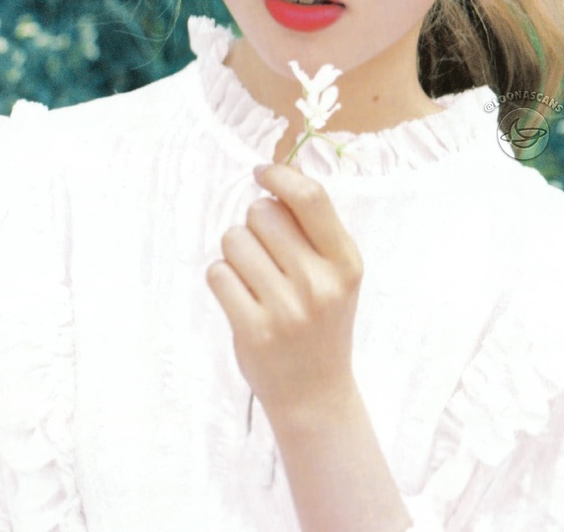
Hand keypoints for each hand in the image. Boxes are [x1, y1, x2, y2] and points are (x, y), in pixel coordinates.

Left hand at [206, 163, 363, 422]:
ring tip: (254, 276)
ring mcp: (286, 309)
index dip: (280, 176)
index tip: (262, 173)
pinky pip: (218, 273)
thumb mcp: (337, 272)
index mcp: (345, 262)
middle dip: (255, 223)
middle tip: (266, 252)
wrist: (316, 394)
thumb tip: (280, 170)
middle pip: (262, 214)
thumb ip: (314, 226)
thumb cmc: (323, 319)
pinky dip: (222, 278)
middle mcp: (319, 283)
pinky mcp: (253, 330)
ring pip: (234, 240)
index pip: (310, 198)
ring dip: (236, 251)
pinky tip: (240, 296)